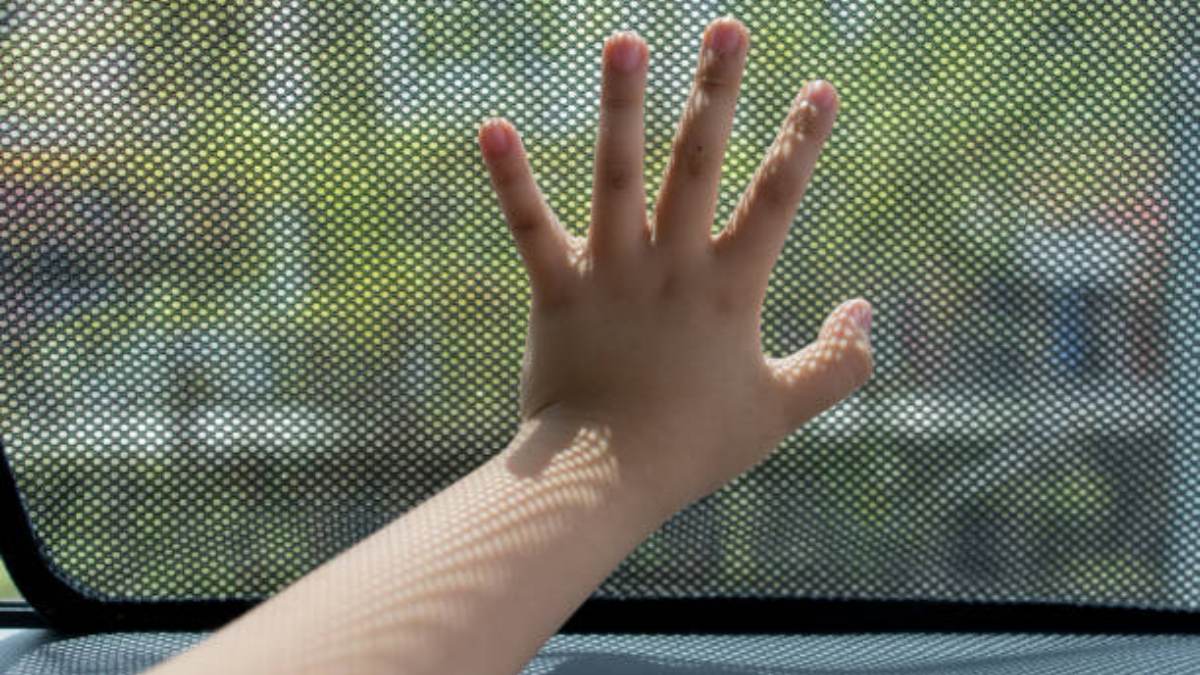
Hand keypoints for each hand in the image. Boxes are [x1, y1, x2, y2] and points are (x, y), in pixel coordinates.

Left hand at [479, 18, 872, 503]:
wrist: (608, 480)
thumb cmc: (695, 447)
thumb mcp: (783, 411)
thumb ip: (838, 364)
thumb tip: (867, 311)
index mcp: (730, 288)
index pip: (777, 197)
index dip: (801, 140)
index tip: (821, 87)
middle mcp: (673, 266)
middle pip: (698, 162)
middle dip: (717, 91)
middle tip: (726, 27)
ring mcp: (612, 273)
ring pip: (618, 174)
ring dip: (622, 104)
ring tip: (625, 38)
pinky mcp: (559, 290)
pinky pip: (532, 226)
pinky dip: (512, 177)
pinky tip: (493, 125)